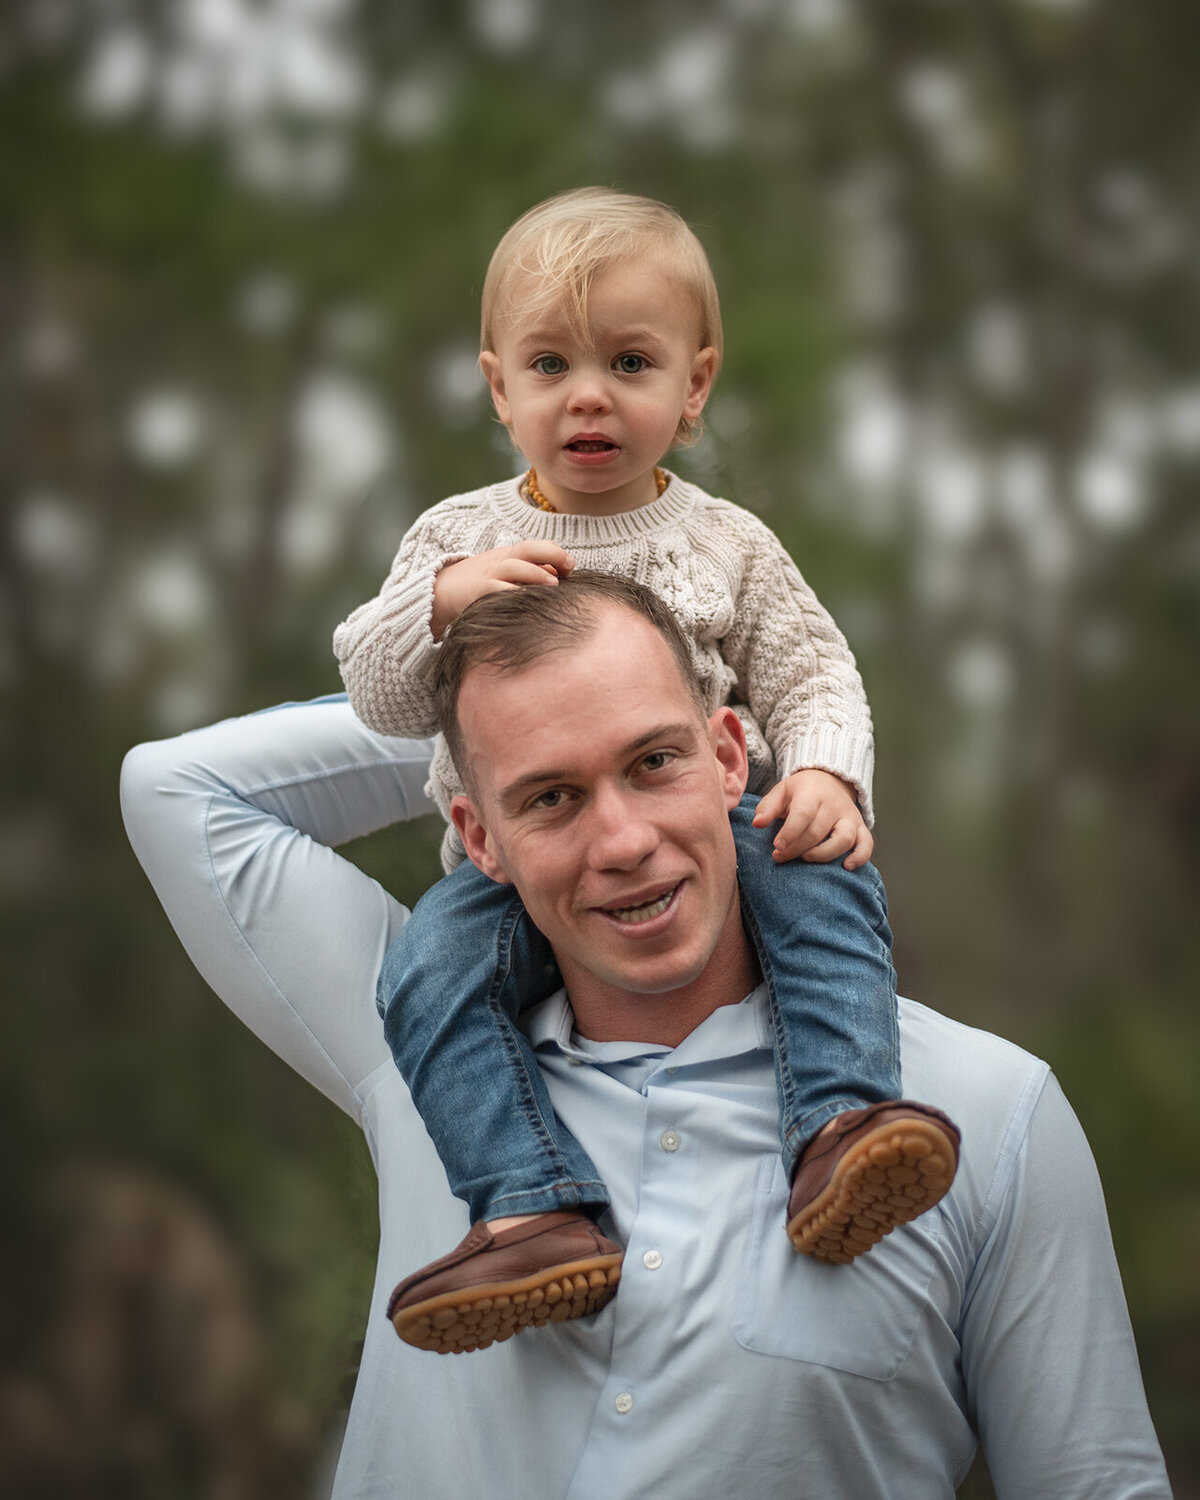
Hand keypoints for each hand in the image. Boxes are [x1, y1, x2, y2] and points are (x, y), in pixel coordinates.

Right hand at [431, 542, 575, 639]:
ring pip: (513, 567)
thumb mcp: (507, 574)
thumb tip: (561, 578)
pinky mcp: (478, 591)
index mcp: (511, 554)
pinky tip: (527, 601)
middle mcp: (502, 560)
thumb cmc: (483, 584)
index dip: (556, 553)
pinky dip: (511, 593)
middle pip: (528, 549)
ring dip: (535, 574)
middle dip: (551, 554)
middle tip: (569, 567)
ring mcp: (489, 574)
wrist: (442, 590)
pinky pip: (496, 589)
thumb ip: (533, 574)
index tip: (571, 566)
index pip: (537, 546)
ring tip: (554, 585)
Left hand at [752, 768, 872, 868]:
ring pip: (844, 839)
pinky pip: (866, 844)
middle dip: (797, 849)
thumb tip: (757, 824)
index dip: (790, 833)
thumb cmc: (800, 791)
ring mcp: (849, 817)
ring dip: (824, 854)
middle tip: (780, 857)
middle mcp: (833, 805)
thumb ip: (768, 807)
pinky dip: (860, 857)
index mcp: (812, 794)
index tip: (777, 847)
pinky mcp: (860, 828)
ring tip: (806, 859)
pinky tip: (846, 867)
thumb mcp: (781, 791)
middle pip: (818, 831)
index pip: (803, 814)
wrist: (829, 780)